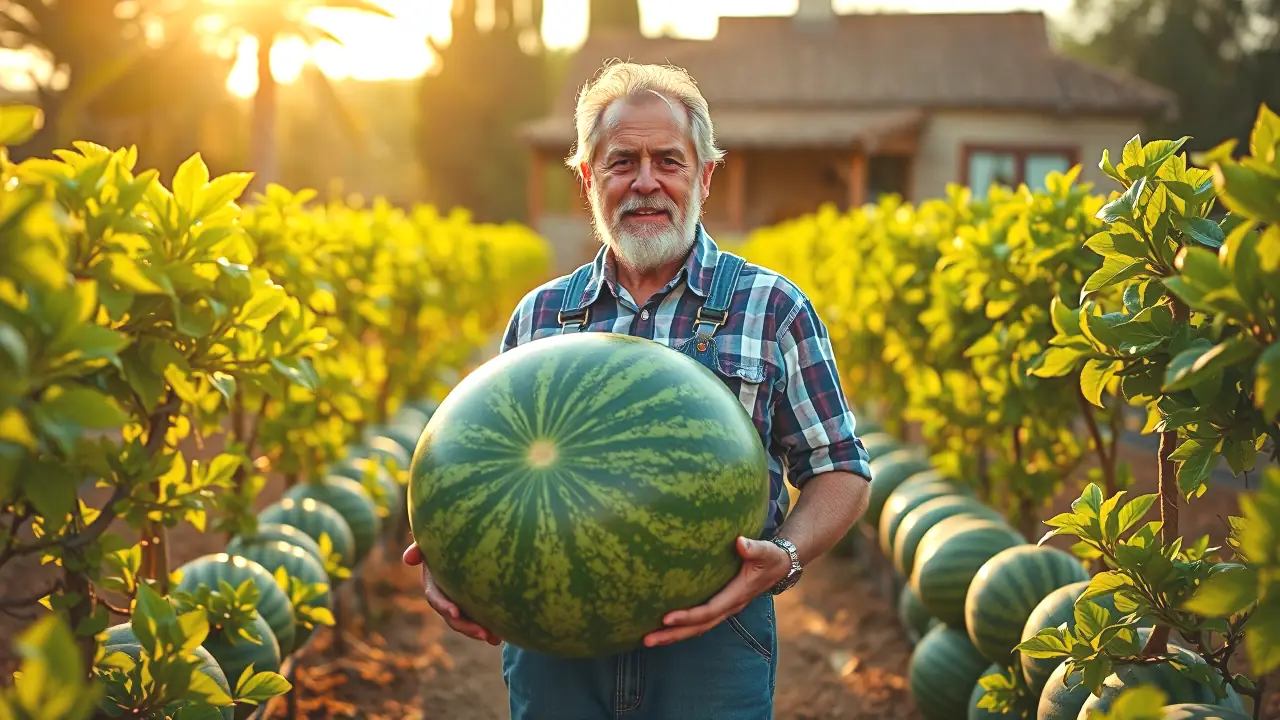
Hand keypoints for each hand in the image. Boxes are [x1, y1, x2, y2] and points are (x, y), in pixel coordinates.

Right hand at [402, 542, 502, 645]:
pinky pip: (480, 619)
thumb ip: (419, 547)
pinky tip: (502, 635)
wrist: (466, 543)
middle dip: (467, 627)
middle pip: (454, 618)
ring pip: (468, 622)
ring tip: (495, 639)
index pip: (436, 598)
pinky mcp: (473, 605)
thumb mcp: (431, 542)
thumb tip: (408, 559)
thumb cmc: (444, 539)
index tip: (455, 612)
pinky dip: (490, 627)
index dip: (444, 606)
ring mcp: (460, 603)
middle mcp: (446, 597)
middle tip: (484, 633)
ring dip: (480, 632)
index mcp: (434, 584)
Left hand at [642, 536, 790, 647]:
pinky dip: (681, 627)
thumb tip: (740, 542)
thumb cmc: (770, 557)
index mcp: (736, 596)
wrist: (779, 567)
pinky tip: (662, 627)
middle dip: (673, 634)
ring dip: (673, 635)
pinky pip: (698, 621)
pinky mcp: (719, 606)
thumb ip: (754, 548)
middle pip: (698, 627)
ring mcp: (724, 609)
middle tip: (647, 639)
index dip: (688, 616)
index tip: (666, 617)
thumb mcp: (766, 551)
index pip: (709, 611)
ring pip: (697, 628)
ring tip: (647, 639)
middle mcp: (729, 607)